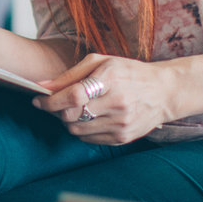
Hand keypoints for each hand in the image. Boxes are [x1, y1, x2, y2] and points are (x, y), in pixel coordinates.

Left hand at [35, 54, 178, 143]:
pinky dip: (81, 129)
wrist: (164, 92)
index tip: (38, 100)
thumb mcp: (102, 62)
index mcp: (111, 78)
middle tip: (55, 104)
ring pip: (76, 130)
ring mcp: (121, 123)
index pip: (73, 95)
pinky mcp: (122, 137)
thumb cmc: (129, 72)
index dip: (50, 101)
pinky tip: (89, 118)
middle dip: (56, 111)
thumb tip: (42, 87)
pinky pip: (88, 139)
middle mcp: (117, 103)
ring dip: (67, 121)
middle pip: (71, 115)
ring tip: (73, 109)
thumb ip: (71, 75)